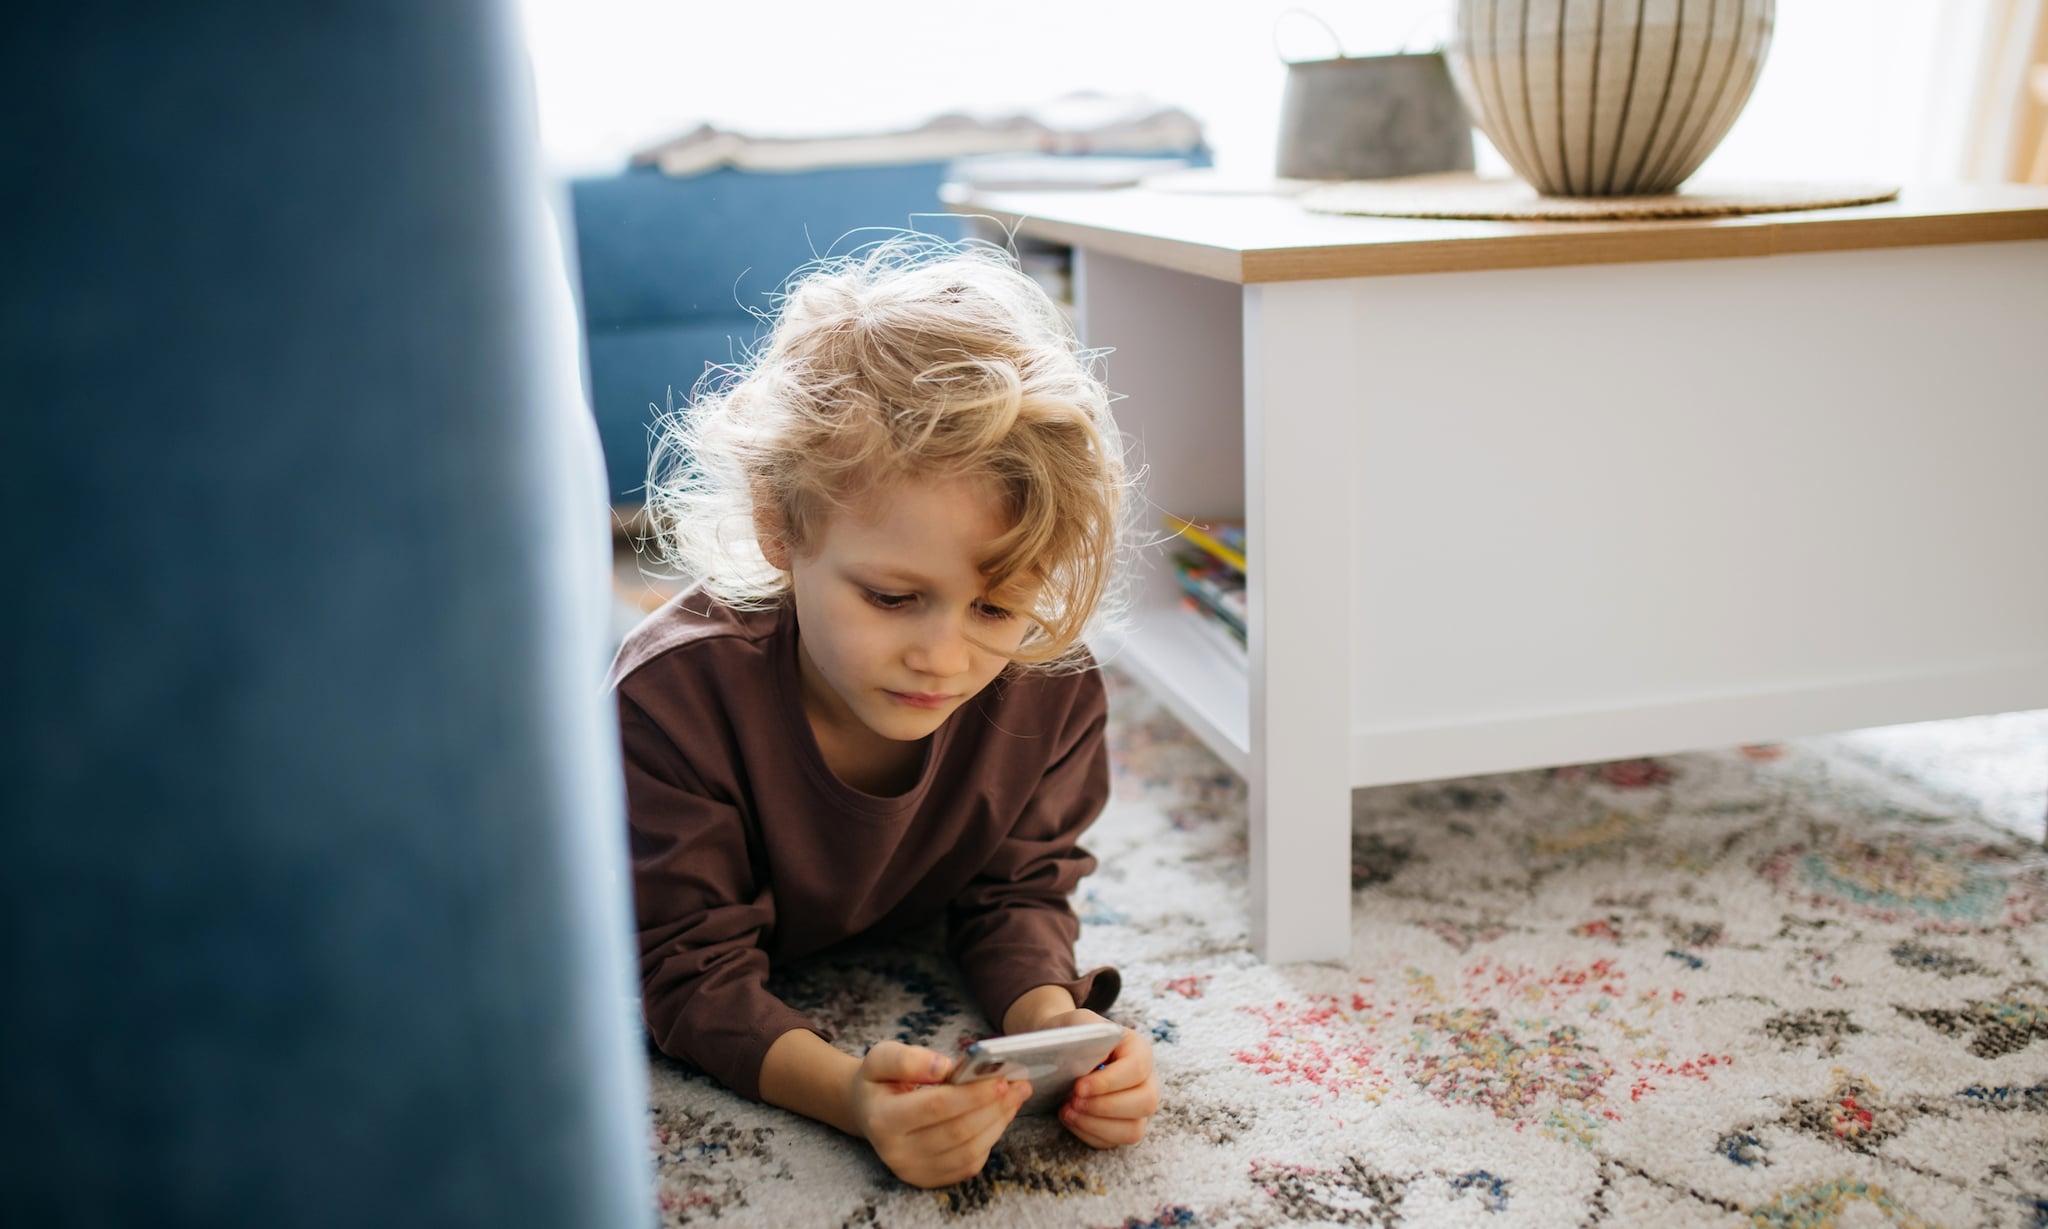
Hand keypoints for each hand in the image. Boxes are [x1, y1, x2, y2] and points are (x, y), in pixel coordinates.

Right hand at [847, 1040, 1032, 1187]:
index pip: (935, 1107)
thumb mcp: (882, 1057)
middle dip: (994, 1107)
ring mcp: (913, 1170)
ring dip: (999, 1123)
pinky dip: (990, 1139)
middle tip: (1019, 1085)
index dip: (972, 1094)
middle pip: (958, 1132)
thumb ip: (908, 1059)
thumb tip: (944, 1068)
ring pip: (968, 1151)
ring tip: (1015, 1097)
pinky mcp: (929, 1179)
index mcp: (882, 1119)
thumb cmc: (881, 1081)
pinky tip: (999, 1116)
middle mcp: (896, 1152)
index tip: (1000, 1078)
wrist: (869, 1111)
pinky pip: (969, 1165)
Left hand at [1035, 1009, 1159, 1148]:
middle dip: (1105, 1106)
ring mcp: (1137, 1108)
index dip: (1109, 1082)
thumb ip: (1089, 1034)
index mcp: (1139, 1050)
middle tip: (1073, 1099)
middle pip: (1145, 1103)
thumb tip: (1095, 1062)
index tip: (1079, 1086)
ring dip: (1097, 1125)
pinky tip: (1070, 1118)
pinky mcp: (1123, 1127)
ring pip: (1133, 1130)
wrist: (1062, 1050)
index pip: (1137, 1069)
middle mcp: (1147, 1081)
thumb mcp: (1079, 1023)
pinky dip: (1089, 1134)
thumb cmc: (1073, 1035)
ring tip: (1068, 1110)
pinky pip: (1113, 1142)